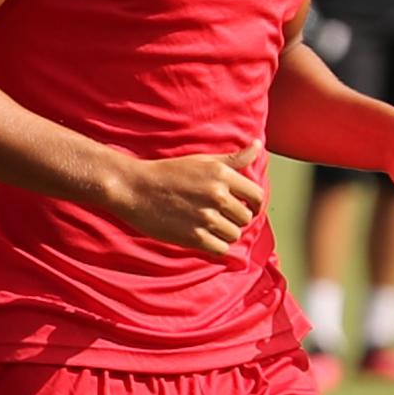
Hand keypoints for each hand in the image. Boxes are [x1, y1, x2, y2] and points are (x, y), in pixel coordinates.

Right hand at [105, 150, 268, 258]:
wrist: (134, 188)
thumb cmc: (168, 173)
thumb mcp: (202, 160)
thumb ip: (233, 159)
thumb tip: (258, 146)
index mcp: (222, 174)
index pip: (257, 196)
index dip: (254, 204)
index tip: (245, 208)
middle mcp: (217, 196)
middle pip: (245, 218)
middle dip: (235, 219)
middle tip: (218, 216)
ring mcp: (206, 218)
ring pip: (234, 235)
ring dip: (224, 233)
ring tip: (208, 225)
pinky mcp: (194, 237)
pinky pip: (220, 249)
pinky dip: (214, 245)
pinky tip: (202, 236)